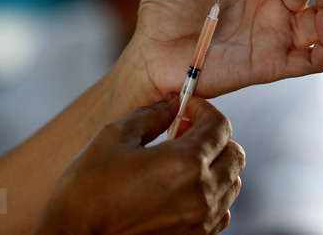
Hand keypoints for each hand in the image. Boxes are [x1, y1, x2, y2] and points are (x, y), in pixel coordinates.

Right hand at [31, 95, 244, 234]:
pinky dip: (212, 193)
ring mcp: (200, 220)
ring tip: (183, 160)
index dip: (204, 110)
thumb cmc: (86, 190)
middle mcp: (200, 193)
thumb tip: (173, 103)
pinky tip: (183, 187)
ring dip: (215, 164)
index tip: (186, 108)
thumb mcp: (114, 137)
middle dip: (214, 135)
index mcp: (184, 163)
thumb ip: (151, 114)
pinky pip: (222, 211)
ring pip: (232, 183)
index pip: (220, 126)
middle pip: (235, 154)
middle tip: (185, 131)